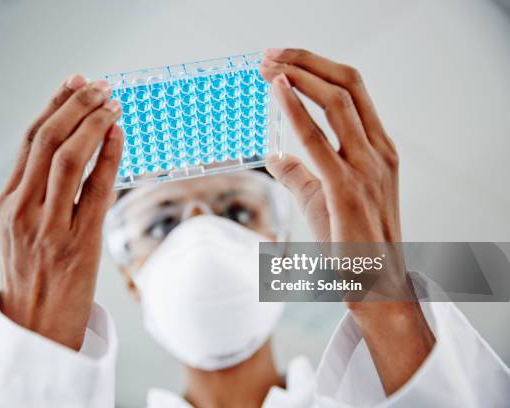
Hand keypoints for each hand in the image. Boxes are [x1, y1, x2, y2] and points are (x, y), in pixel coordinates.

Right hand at [0, 74, 123, 349]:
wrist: (37, 328)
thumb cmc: (35, 278)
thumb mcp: (23, 233)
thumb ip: (39, 196)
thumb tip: (76, 155)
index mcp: (8, 203)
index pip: (30, 141)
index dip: (54, 106)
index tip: (74, 84)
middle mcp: (22, 209)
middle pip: (47, 141)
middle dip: (75, 106)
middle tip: (100, 85)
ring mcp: (48, 226)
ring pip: (67, 158)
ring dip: (92, 124)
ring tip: (112, 103)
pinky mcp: (77, 242)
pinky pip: (94, 190)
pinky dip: (108, 157)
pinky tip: (118, 136)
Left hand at [260, 48, 433, 394]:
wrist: (375, 286)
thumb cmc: (352, 243)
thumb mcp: (323, 199)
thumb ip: (300, 174)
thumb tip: (274, 157)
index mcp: (379, 150)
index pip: (352, 92)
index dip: (317, 69)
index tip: (284, 62)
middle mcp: (378, 152)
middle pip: (348, 84)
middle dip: (307, 62)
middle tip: (269, 55)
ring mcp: (368, 169)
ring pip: (339, 102)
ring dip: (300, 76)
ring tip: (268, 67)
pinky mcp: (348, 190)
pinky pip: (319, 140)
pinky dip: (297, 110)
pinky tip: (278, 93)